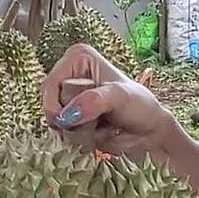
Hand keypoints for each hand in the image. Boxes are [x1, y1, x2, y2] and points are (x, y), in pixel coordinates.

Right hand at [41, 44, 180, 159]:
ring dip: (77, 132)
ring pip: (54, 124)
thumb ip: (95, 101)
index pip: (49, 85)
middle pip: (49, 106)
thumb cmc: (139, 106)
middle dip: (72, 120)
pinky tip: (97, 134)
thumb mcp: (120, 97)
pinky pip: (62, 135)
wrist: (149, 130)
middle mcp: (69, 75)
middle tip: (98, 119)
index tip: (81, 115)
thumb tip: (68, 114)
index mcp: (77, 58)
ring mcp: (69, 100)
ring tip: (100, 126)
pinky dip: (79, 139)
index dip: (59, 105)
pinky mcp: (73, 120)